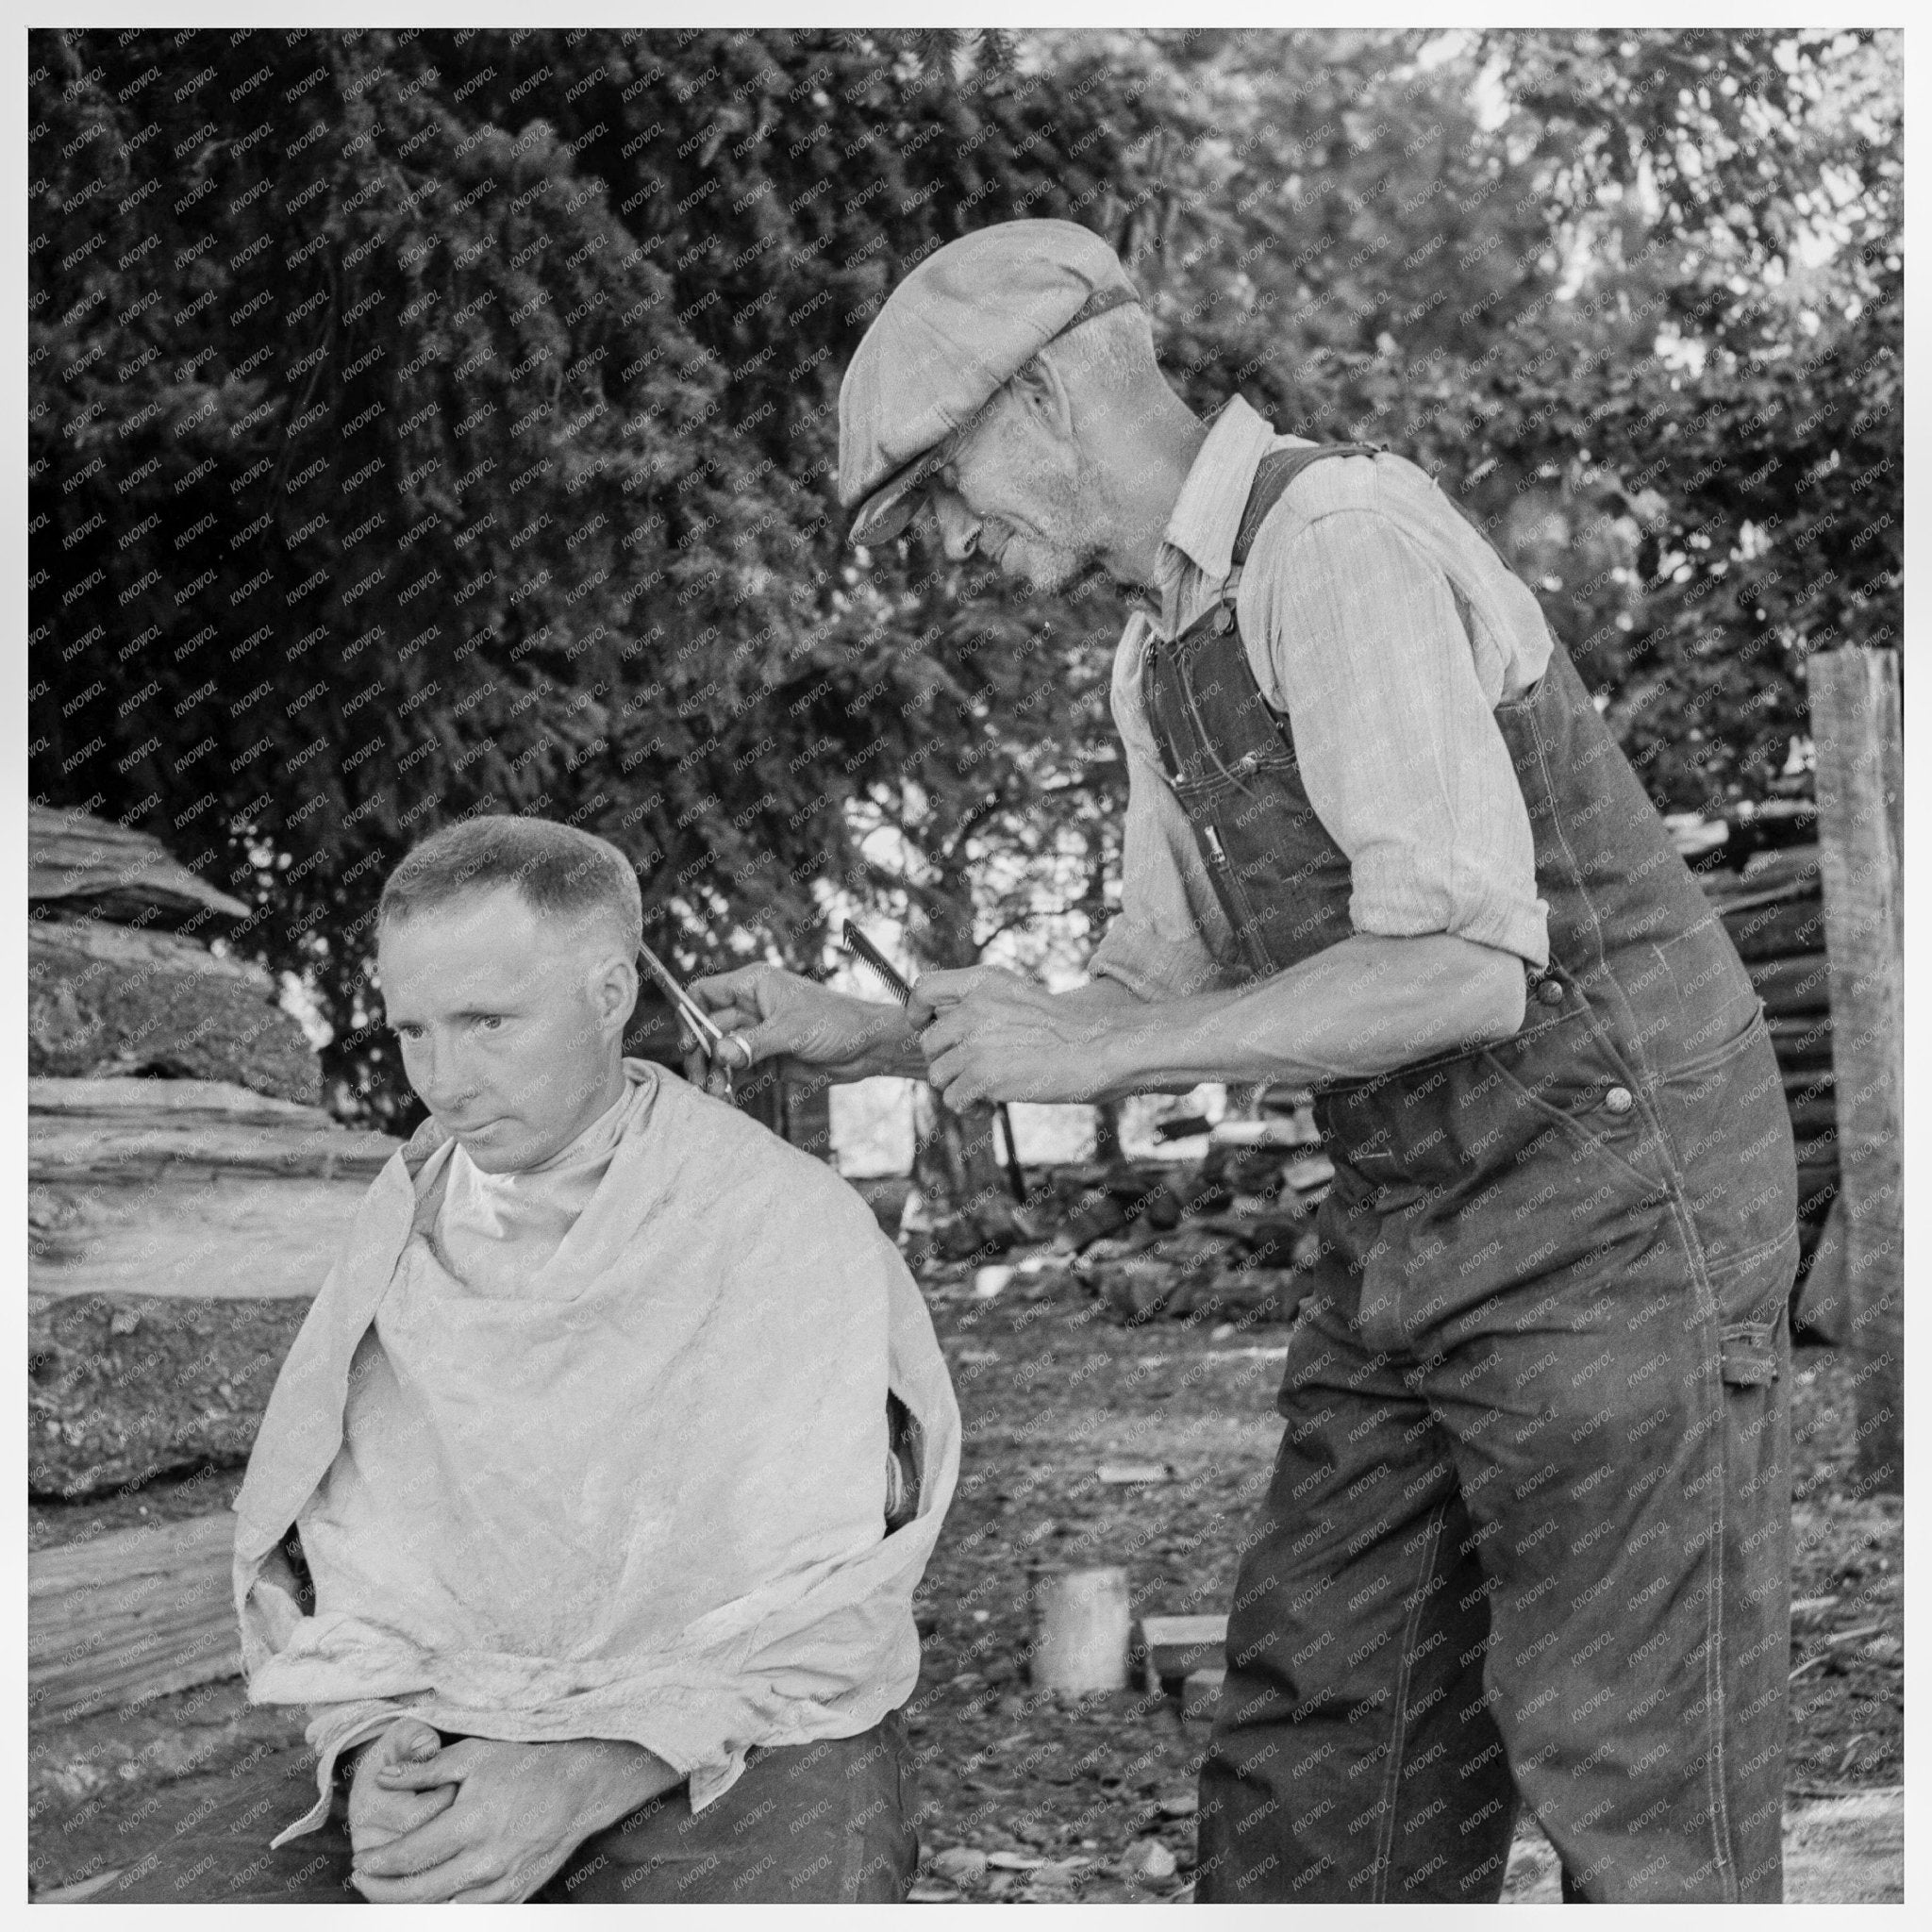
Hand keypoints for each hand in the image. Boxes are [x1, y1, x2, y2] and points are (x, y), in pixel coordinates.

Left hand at [350, 1736, 681, 1903]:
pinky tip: (425, 1901)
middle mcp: (484, 1861)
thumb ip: (427, 1769)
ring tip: (386, 1891)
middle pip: (417, 1894)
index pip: (409, 1857)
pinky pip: (467, 1916)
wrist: (579, 1788)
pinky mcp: (513, 1896)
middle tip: (361, 1878)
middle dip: (380, 1890)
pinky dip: (440, 1912)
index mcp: (471, 1824)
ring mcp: (501, 1885)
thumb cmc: (526, 1765)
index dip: (377, 1863)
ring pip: (439, 1912)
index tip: (359, 1859)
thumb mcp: (476, 1754)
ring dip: (406, 1907)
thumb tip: (385, 1777)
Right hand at [688, 962, 916, 1084]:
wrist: (870, 1047)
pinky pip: (739, 1070)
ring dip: (715, 1074)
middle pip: (708, 1028)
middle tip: (701, 1081)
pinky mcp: (767, 1058)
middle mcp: (750, 1007)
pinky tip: (728, 1099)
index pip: (704, 993)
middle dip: (702, 1054)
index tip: (690, 1045)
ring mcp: (758, 1033)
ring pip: (721, 1053)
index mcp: (753, 985)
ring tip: (717, 1094)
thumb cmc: (838, 1023)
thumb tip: (717, 1053)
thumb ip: (753, 1043)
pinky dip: (731, 1084)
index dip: (690, 1016)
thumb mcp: (794, 1031)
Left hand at [916, 966, 1118, 1106]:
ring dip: (957, 1085)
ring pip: (938, 1073)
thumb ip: (981, 1004)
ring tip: (986, 1088)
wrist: (1100, 1047)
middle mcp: (974, 1008)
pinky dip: (969, 1106)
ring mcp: (977, 1042)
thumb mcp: (1019, 996)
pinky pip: (953, 1098)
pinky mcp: (983, 1076)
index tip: (924, 1026)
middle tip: (973, 1069)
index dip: (917, 1012)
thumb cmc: (1065, 1028)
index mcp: (984, 982)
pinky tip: (990, 1103)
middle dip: (946, 1060)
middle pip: (929, 1041)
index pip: (923, 989)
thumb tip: (946, 1025)